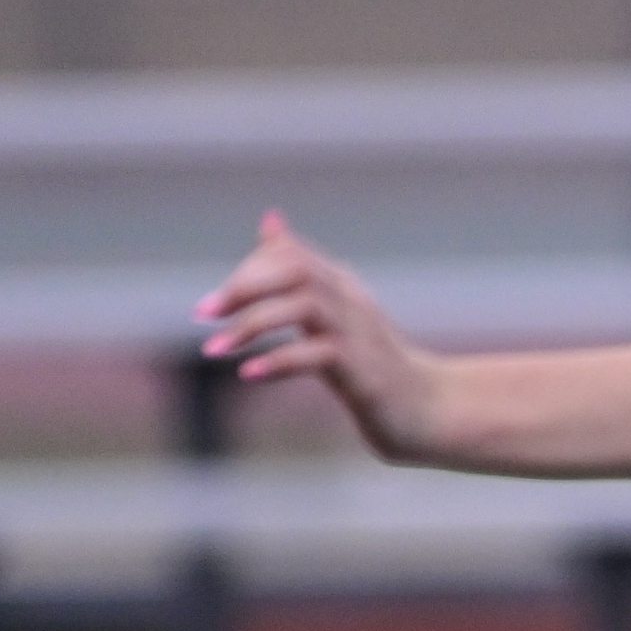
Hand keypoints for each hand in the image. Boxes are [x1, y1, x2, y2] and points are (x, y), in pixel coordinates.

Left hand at [194, 210, 451, 459]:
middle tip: (203, 314)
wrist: (427, 412)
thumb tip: (270, 219)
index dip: (249, 271)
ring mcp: (360, 334)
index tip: (218, 305)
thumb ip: (299, 273)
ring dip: (252, 325)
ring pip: (303, 306)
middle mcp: (352, 301)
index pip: (291, 255)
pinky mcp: (364, 369)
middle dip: (242, 288)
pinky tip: (250, 374)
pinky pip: (317, 355)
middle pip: (296, 270)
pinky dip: (279, 360)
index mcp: (342, 286)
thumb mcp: (333, 311)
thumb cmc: (373, 365)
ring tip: (214, 350)